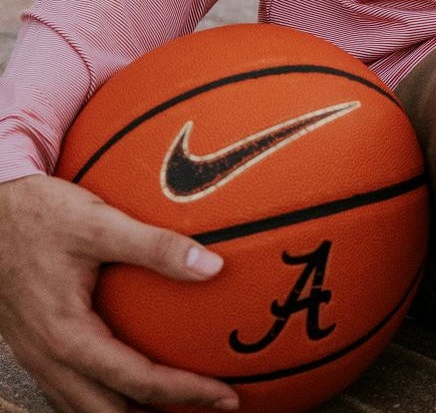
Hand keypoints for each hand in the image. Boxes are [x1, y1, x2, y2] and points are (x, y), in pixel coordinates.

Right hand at [0, 173, 237, 412]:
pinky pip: (72, 390)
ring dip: (132, 409)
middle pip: (111, 412)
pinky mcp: (36, 348)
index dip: (185, 392)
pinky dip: (107, 395)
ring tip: (178, 398)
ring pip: (88, 408)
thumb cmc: (42, 216)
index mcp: (68, 336)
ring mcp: (39, 358)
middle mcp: (51, 359)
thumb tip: (214, 267)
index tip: (226, 395)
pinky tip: (131, 377)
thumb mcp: (100, 224)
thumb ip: (156, 245)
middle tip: (212, 403)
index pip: (136, 382)